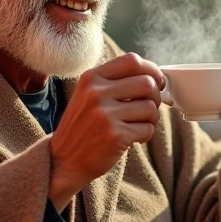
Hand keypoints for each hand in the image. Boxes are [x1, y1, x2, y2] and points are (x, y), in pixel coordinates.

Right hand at [48, 53, 163, 209]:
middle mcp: (96, 93)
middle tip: (148, 108)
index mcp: (91, 78)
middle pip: (147, 83)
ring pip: (151, 108)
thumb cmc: (82, 127)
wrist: (64, 160)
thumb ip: (115, 82)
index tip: (157, 81)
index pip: (132, 61)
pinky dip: (145, 134)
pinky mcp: (115, 136)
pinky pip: (147, 129)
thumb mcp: (88, 95)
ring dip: (151, 119)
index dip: (151, 70)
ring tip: (138, 125)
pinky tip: (132, 138)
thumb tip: (154, 76)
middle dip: (155, 97)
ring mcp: (105, 115)